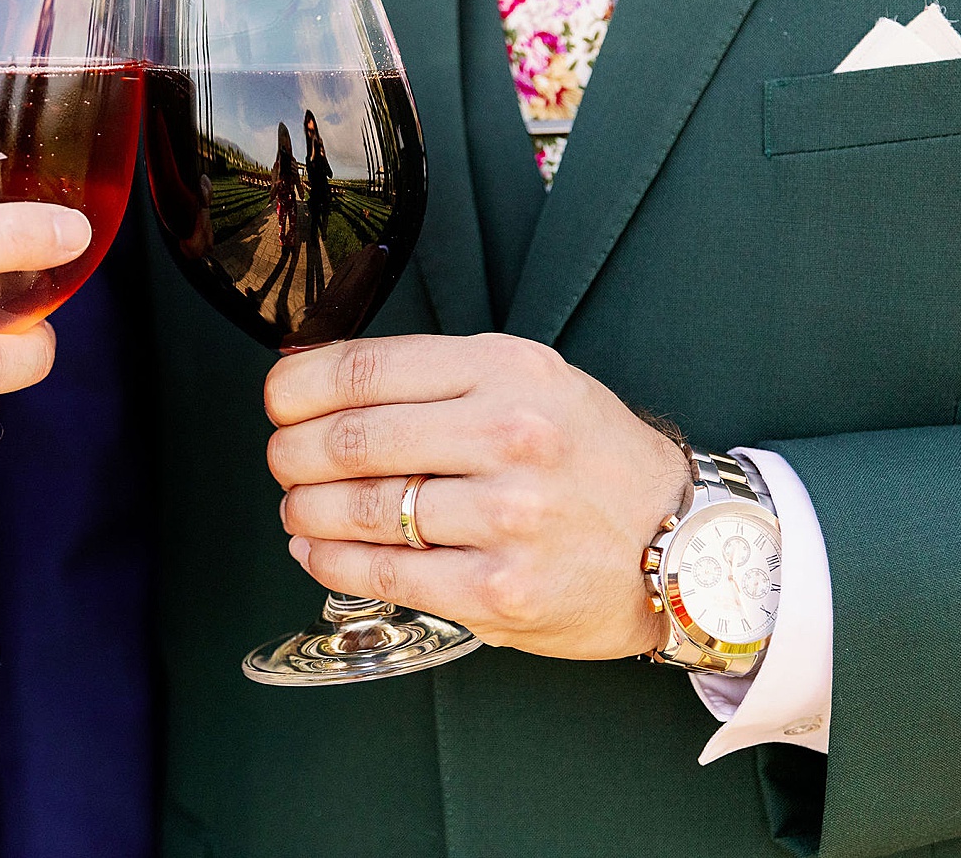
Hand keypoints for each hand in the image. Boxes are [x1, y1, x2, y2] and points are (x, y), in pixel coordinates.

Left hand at [265, 334, 690, 659]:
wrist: (682, 540)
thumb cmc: (590, 457)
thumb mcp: (528, 380)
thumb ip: (432, 377)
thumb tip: (315, 378)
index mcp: (507, 372)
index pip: (363, 370)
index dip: (296, 389)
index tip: (278, 402)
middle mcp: (508, 437)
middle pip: (349, 441)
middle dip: (291, 454)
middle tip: (283, 461)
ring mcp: (507, 518)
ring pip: (358, 510)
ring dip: (304, 510)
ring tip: (298, 509)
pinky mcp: (500, 590)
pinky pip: (383, 574)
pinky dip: (329, 563)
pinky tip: (316, 552)